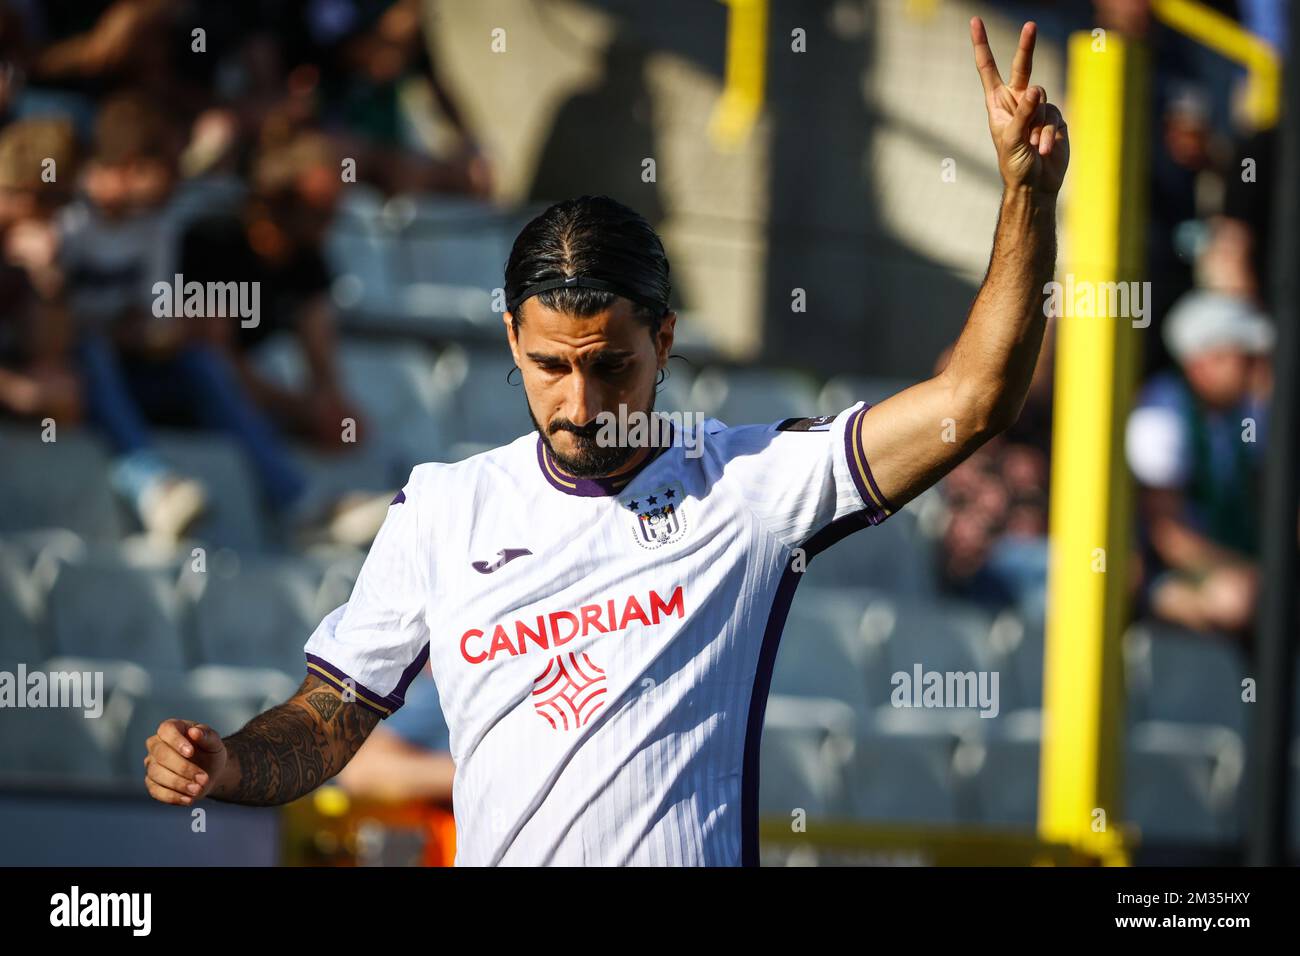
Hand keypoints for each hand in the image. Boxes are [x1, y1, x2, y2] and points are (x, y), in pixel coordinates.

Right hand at [144, 719, 227, 805]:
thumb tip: (194, 732)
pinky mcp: (152, 783)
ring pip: (156, 774)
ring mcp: (151, 765)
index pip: (166, 730)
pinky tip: (188, 800)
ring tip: (198, 790)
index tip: (191, 752)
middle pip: (161, 754)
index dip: (176, 741)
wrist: (210, 771)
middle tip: (203, 778)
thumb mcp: (214, 742)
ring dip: (178, 783)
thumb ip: (207, 735)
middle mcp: (156, 745)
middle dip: (183, 768)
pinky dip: (172, 797)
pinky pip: (156, 791)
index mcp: (171, 729)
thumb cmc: (210, 751)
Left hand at [970, 18, 1068, 195]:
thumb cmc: (1014, 164)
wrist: (1034, 185)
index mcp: (998, 102)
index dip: (981, 46)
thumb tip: (1037, 88)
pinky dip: (1049, 135)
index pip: (988, 69)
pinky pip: (1055, 118)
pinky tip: (1044, 150)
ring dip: (1039, 127)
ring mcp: (1038, 109)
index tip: (974, 21)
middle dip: (1026, 46)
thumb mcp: (1011, 139)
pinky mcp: (1055, 119)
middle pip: (1023, 67)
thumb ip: (1023, 113)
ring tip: (1034, 147)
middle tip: (1030, 25)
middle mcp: (1018, 101)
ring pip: (1044, 101)